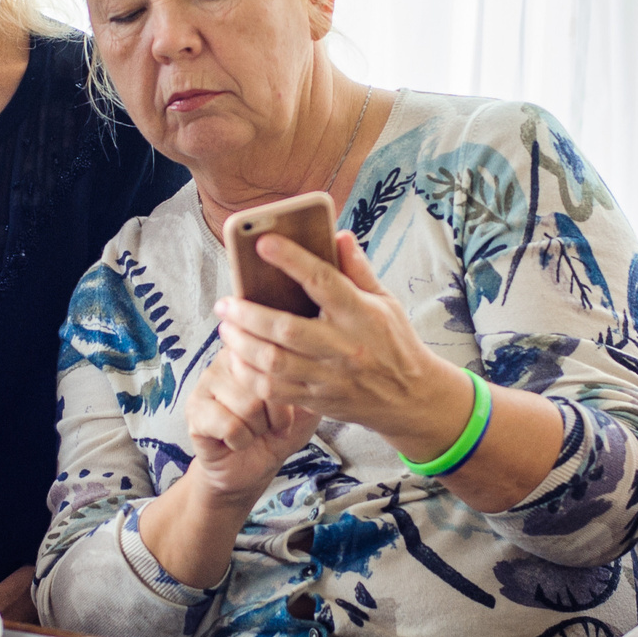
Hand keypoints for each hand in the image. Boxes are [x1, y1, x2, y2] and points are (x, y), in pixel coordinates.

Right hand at [183, 347, 319, 503]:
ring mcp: (207, 381)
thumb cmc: (276, 433)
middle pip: (265, 385)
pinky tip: (235, 440)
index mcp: (257, 350)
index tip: (287, 410)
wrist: (251, 468)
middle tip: (269, 425)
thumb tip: (314, 369)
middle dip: (275, 417)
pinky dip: (241, 441)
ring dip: (257, 430)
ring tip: (252, 431)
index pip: (279, 360)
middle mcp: (229, 358)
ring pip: (248, 406)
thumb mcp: (305, 409)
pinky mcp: (194, 408)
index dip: (289, 396)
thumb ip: (310, 385)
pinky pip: (229, 425)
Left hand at [213, 233, 458, 453]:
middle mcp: (344, 346)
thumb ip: (358, 270)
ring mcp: (330, 377)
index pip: (323, 281)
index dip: (291, 260)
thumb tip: (338, 235)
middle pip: (286, 329)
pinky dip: (248, 374)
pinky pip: (274, 391)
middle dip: (247, 314)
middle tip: (225, 302)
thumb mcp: (385, 301)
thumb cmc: (395, 342)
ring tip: (226, 327)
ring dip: (241, 344)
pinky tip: (237, 357)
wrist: (412, 398)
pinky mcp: (318, 401)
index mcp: (361, 315)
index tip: (262, 243)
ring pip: (274, 362)